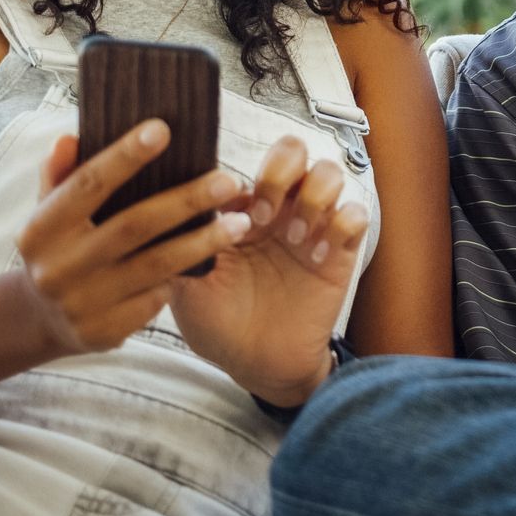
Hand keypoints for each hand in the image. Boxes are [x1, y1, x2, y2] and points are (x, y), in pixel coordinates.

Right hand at [18, 121, 252, 357]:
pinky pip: (155, 299)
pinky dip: (182, 276)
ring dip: (204, 242)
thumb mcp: (48, 211)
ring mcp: (81, 304)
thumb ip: (61, 174)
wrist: (40, 319)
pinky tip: (211, 259)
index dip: (124, 157)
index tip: (162, 129)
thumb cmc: (57, 247)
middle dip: (187, 200)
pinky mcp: (104, 332)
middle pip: (134, 226)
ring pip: (156, 266)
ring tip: (242, 221)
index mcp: (40, 230)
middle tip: (230, 180)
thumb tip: (70, 139)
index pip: (87, 185)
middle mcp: (57, 268)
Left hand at [170, 132, 368, 408]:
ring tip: (295, 237)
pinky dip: (340, 226)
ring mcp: (312, 226)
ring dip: (313, 197)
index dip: (237, 179)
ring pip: (329, 172)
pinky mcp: (341, 250)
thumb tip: (159, 215)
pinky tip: (318, 257)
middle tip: (266, 216)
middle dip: (280, 173)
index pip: (244, 162)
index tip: (229, 212)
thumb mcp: (185, 289)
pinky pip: (356, 213)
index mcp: (239, 211)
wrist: (257, 366)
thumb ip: (176, 249)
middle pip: (292, 150)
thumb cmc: (219, 325)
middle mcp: (278, 210)